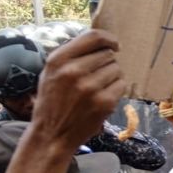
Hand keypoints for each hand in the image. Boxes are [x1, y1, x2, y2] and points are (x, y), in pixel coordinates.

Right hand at [32, 29, 123, 150]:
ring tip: (98, 88)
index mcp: (59, 60)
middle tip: (98, 76)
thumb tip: (101, 42)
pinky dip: (116, 90)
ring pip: (117, 69)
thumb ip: (71, 54)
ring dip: (112, 77)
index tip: (114, 45)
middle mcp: (74, 71)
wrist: (51, 135)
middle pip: (108, 54)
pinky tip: (103, 97)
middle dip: (107, 63)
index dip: (108, 39)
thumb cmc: (52, 102)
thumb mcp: (51, 72)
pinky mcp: (104, 102)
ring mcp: (90, 87)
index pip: (93, 37)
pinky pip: (122, 85)